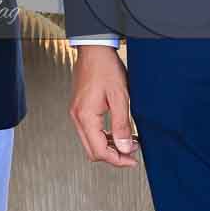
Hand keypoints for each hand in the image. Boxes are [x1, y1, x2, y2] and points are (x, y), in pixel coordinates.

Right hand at [70, 45, 138, 167]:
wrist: (94, 50)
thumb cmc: (105, 68)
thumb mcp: (120, 97)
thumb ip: (122, 125)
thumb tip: (124, 148)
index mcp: (85, 116)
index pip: (99, 150)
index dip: (117, 159)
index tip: (132, 160)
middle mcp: (77, 118)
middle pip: (92, 151)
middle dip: (113, 156)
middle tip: (132, 155)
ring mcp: (77, 114)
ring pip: (91, 143)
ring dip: (110, 147)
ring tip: (129, 143)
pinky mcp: (80, 110)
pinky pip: (90, 132)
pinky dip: (104, 137)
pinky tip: (119, 133)